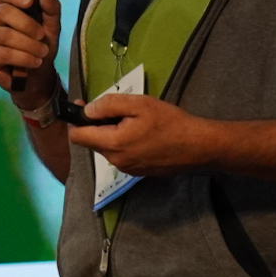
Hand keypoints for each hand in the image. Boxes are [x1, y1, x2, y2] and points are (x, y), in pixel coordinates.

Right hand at [0, 0, 60, 107]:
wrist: (39, 75)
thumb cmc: (41, 47)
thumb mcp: (52, 27)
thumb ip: (51, 8)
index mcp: (7, 7)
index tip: (30, 2)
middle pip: (3, 11)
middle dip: (27, 24)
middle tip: (41, 36)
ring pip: (5, 35)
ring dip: (28, 45)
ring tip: (41, 52)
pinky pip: (4, 53)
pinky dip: (23, 58)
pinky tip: (34, 62)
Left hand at [68, 93, 213, 175]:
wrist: (199, 146)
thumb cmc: (169, 122)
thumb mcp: (138, 104)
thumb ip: (108, 105)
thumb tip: (86, 110)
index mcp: (112, 144)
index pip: (78, 136)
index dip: (76, 120)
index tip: (83, 106)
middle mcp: (115, 161)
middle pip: (92, 141)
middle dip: (97, 124)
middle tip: (116, 109)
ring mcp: (127, 169)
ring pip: (107, 147)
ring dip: (111, 133)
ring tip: (133, 120)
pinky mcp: (138, 172)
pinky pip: (121, 155)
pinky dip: (123, 142)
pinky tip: (142, 133)